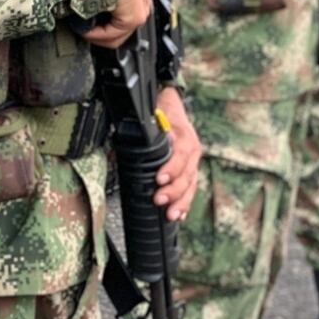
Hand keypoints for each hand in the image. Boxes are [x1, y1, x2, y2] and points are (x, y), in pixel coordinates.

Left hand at [153, 87, 200, 221]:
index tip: (159, 179)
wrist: (171, 103)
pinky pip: (191, 187)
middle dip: (173, 190)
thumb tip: (126, 150)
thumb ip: (143, 134)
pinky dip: (185, 201)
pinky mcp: (190, 168)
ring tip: (171, 214)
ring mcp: (193, 160)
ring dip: (181, 200)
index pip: (180, 155)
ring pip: (191, 183)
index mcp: (182, 136)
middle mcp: (191, 149)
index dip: (171, 168)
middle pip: (186, 173)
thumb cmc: (159, 111)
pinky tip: (180, 214)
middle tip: (159, 200)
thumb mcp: (151, 117)